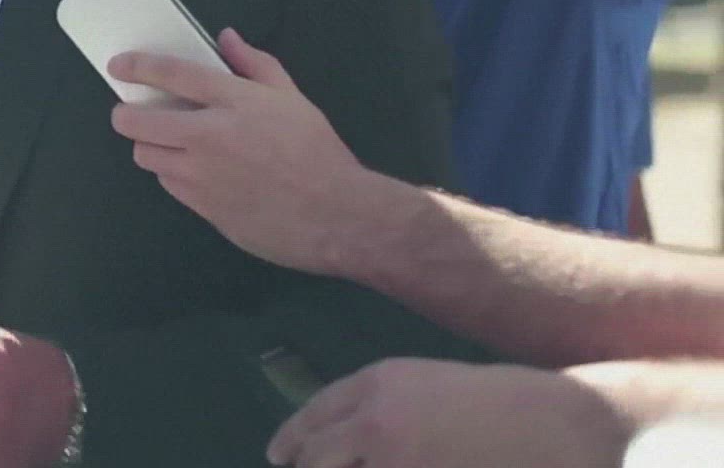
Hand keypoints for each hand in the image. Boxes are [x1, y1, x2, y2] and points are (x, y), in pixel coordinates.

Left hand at [108, 29, 386, 277]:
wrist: (335, 215)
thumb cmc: (316, 151)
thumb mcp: (292, 98)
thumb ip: (256, 64)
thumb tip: (227, 38)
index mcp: (234, 102)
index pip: (172, 74)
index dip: (138, 66)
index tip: (118, 65)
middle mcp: (209, 136)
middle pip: (137, 122)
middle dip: (125, 115)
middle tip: (132, 113)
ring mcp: (202, 176)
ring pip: (146, 156)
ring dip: (151, 146)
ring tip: (170, 143)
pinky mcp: (202, 207)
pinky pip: (169, 184)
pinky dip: (173, 174)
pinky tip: (194, 171)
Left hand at [268, 358, 630, 467]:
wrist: (561, 423)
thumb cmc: (505, 403)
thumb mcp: (431, 385)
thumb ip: (384, 406)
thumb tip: (349, 438)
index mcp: (377, 383)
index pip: (316, 415)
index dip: (293, 439)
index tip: (281, 456)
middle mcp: (374, 419)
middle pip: (315, 455)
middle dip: (306, 467)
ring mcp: (392, 460)